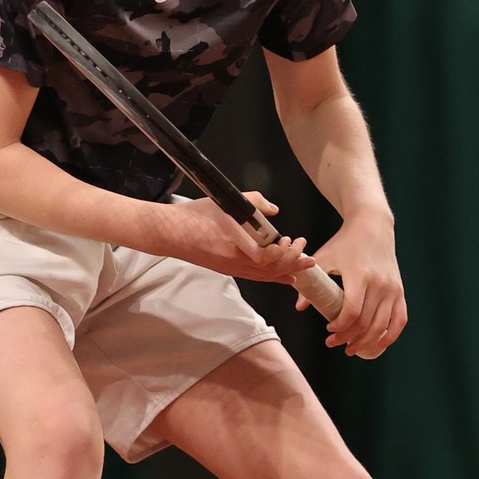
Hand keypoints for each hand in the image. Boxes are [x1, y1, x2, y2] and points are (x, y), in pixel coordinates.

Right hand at [162, 190, 314, 287]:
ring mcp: (231, 268)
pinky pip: (254, 277)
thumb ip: (255, 202)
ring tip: (300, 269)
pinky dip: (270, 276)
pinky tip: (280, 276)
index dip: (287, 253)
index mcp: (238, 244)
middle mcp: (236, 261)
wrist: (170, 232)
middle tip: (308, 257)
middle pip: (272, 270)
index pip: (270, 257)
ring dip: (284, 272)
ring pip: (264, 277)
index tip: (295, 241)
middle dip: (293, 264)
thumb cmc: (195, 216)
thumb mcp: (228, 201)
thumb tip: (272, 209)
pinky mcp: (226, 269)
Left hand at [296, 209, 406, 356]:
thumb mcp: (325, 258)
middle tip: (333, 342)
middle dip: (348, 337)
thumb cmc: (344, 243)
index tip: (328, 329)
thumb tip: (299, 306)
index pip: (352, 311)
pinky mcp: (400, 291)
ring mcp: (392, 289)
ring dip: (366, 342)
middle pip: (366, 322)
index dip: (340, 326)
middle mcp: (380, 284)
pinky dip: (390, 336)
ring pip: (382, 326)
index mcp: (360, 275)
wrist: (372, 226)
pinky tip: (378, 345)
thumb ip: (312, 281)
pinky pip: (400, 320)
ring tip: (351, 349)